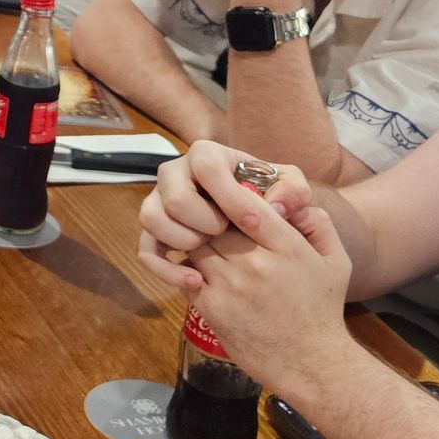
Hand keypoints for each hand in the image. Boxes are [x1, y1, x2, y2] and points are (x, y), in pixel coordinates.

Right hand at [138, 139, 312, 289]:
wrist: (253, 227)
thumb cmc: (270, 202)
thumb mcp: (291, 192)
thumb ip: (293, 191)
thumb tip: (276, 206)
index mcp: (207, 157)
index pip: (206, 165)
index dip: (228, 195)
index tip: (252, 222)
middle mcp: (176, 174)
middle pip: (174, 196)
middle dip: (203, 221)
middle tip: (224, 232)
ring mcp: (160, 202)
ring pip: (151, 218)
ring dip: (182, 239)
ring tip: (207, 249)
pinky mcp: (154, 233)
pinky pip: (145, 249)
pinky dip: (165, 268)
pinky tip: (194, 281)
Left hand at [190, 186, 355, 396]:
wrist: (312, 364)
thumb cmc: (323, 309)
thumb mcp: (336, 261)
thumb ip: (317, 222)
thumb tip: (288, 200)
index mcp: (286, 247)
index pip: (247, 204)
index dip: (232, 196)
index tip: (229, 196)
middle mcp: (255, 263)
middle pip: (214, 222)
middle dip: (212, 218)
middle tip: (212, 218)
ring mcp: (230, 286)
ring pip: (196, 244)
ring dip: (198, 241)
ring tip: (207, 243)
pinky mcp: (212, 308)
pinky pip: (186, 274)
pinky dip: (189, 267)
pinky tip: (203, 270)